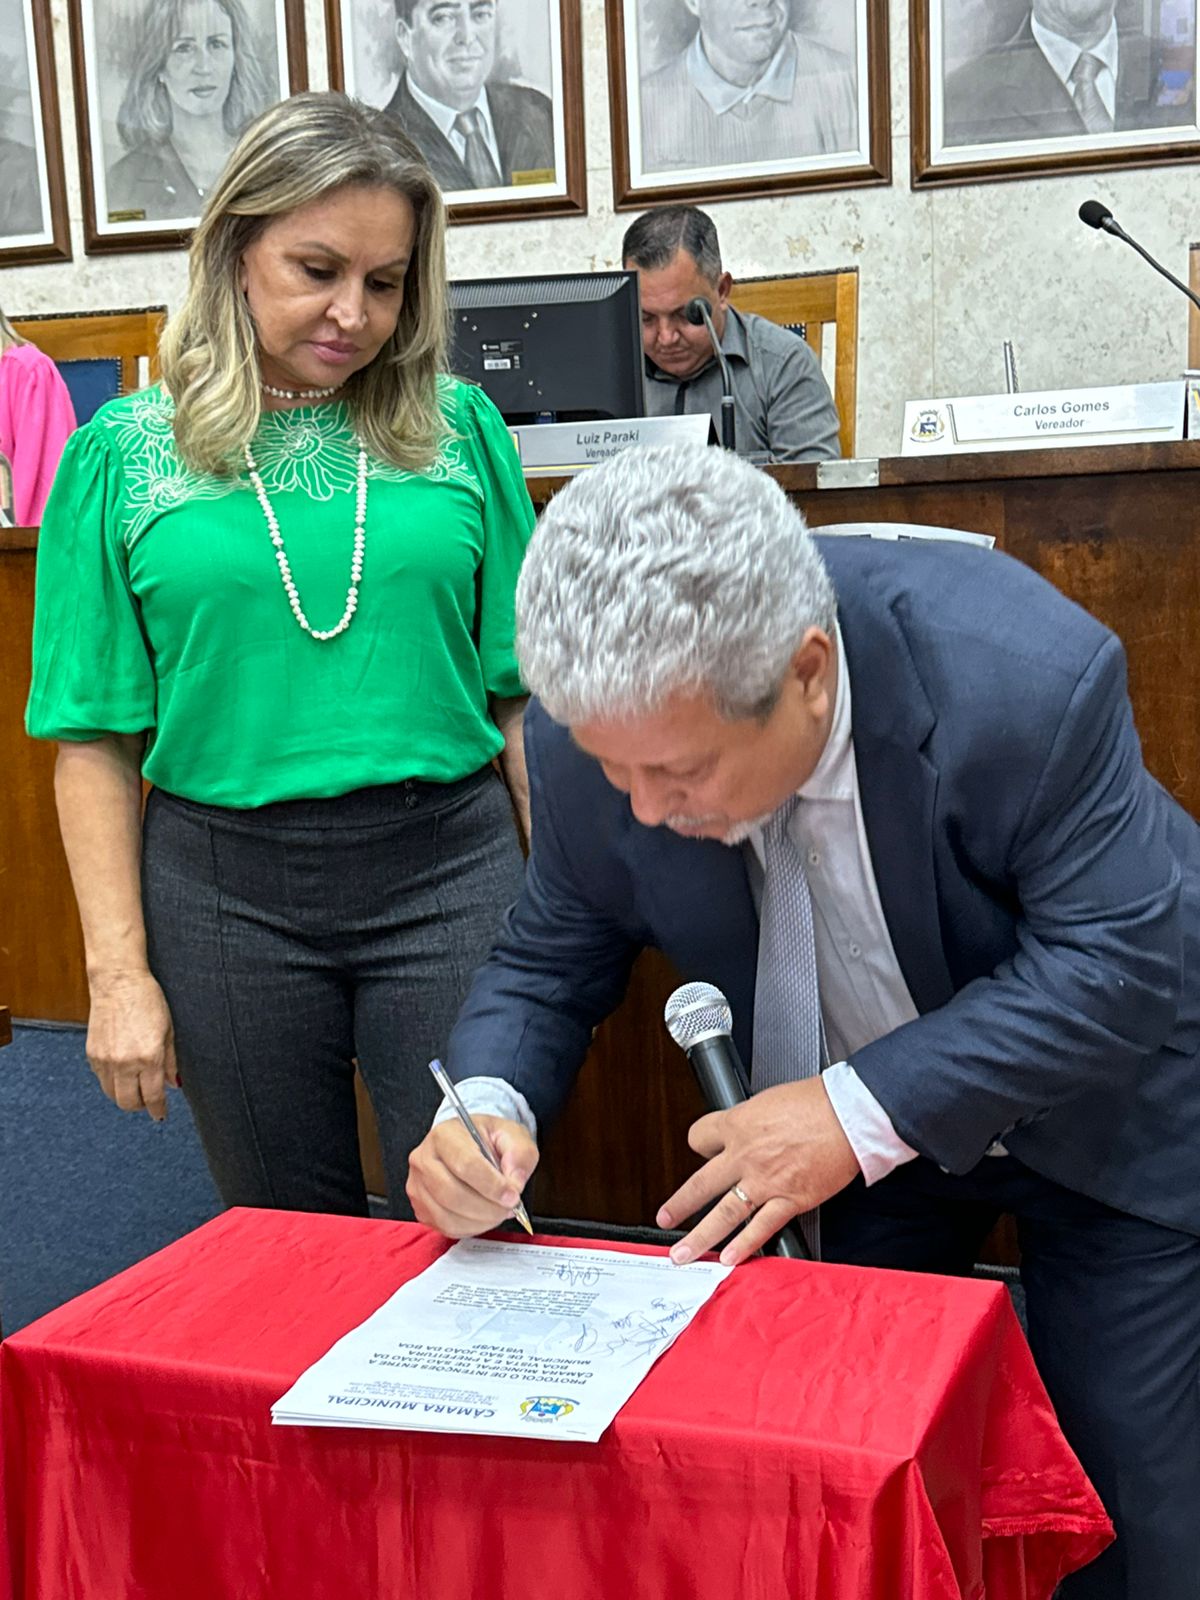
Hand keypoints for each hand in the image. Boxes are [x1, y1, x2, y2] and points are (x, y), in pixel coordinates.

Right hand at [86, 969, 177, 1121]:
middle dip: (141, 1106)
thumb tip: (173, 1085)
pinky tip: (123, 1070)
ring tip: (137, 1085)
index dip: (158, 1109)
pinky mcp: (92, 1055)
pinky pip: (102, 1080)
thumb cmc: (149, 1001)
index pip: (153, 1096)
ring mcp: (106, 1060)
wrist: (118, 982)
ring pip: (113, 1095)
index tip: (161, 1115)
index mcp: (149, 1057)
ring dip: (125, 1095)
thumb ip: (170, 1061)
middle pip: (129, 1103)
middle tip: (149, 1100)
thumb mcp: (168, 1030)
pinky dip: (113, 1081)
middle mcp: (125, 1062)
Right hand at [407, 1116, 538, 1237]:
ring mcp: (418, 1184)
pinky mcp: (420, 1206)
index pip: (465, 1164)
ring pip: (447, 1214)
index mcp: (445, 1135)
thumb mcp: (512, 1134)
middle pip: (452, 1193)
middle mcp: (424, 1159)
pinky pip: (445, 1226)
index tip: (512, 1196)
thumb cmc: (487, 1139)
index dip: (491, 1185)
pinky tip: (484, 1217)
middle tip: (509, 1207)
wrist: (470, 1143)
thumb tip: (514, 1183)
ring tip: (499, 1212)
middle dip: (487, 1207)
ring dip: (480, 1220)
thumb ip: (519, 1154)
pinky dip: (470, 1228)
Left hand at [656, 1078, 860, 1266]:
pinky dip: (743, 1246)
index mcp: (738, 1124)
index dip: (700, 1145)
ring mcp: (765, 1181)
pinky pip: (760, 1228)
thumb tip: (747, 1130)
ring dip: (699, 1238)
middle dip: (678, 1206)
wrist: (848, 1113)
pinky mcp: (789, 1200)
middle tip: (665, 1219)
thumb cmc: (817, 1101)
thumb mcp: (769, 1100)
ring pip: (722, 1214)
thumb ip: (752, 1121)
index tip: (703, 1153)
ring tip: (683, 1253)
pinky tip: (729, 1258)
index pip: (699, 1138)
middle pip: (699, 1185)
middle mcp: (744, 1155)